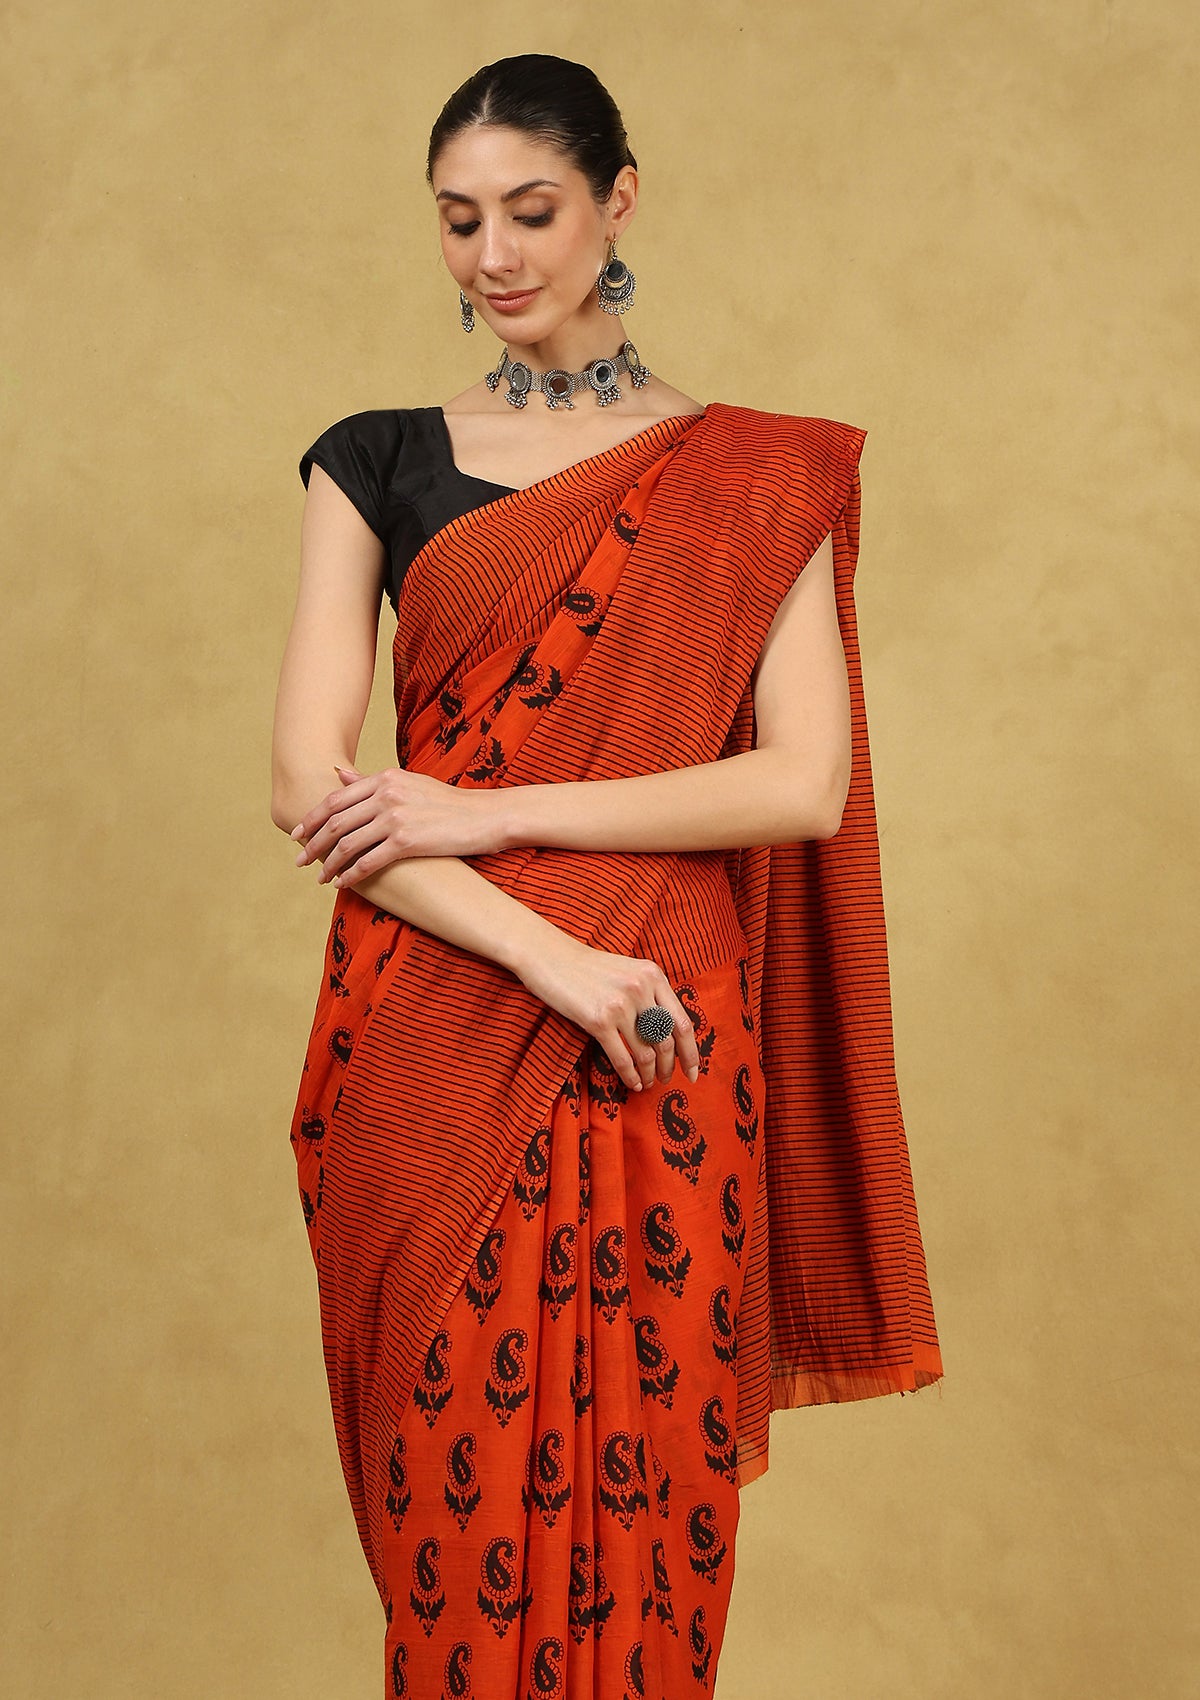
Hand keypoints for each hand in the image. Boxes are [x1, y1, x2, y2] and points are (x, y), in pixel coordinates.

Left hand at [290, 763, 502, 886]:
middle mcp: (386, 794)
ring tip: (320, 877)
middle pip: (335, 821)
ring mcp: (396, 817)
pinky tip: (342, 884)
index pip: (335, 799)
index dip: (311, 818)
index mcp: (384, 778)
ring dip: (329, 863)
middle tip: (300, 860)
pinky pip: (368, 861)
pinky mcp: (407, 841)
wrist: (486, 816)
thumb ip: (372, 781)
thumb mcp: (409, 782)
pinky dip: (351, 874)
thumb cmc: (449, 803)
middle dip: (313, 843)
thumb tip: (338, 774)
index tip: (297, 834)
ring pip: (347, 843)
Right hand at [516, 933, 700, 1090]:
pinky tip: (632, 1083)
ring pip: (646, 1053)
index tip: (694, 1071)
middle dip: (670, 1067)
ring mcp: (620, 1005)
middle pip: (667, 1041)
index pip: (683, 1023)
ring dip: (649, 1074)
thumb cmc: (588, 968)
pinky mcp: (598, 1020)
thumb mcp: (629, 971)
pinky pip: (622, 1057)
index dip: (692, 1053)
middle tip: (666, 1079)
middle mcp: (641, 989)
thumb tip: (669, 1033)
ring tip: (647, 1082)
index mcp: (654, 976)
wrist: (550, 956)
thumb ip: (651, 995)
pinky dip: (630, 1076)